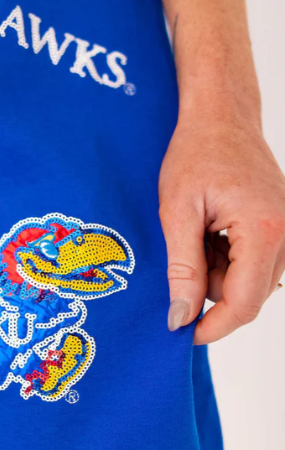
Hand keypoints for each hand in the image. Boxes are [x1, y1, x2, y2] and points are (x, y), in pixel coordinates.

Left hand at [158, 110, 284, 343]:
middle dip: (212, 289)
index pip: (244, 302)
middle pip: (250, 296)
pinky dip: (230, 258)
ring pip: (252, 282)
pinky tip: (212, 230)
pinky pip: (257, 262)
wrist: (221, 116)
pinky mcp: (284, 226)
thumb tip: (181, 317)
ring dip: (220, 272)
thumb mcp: (177, 212)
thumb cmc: (196, 153)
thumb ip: (182, 269)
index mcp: (264, 230)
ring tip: (198, 232)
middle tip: (185, 251)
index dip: (213, 326)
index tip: (182, 333)